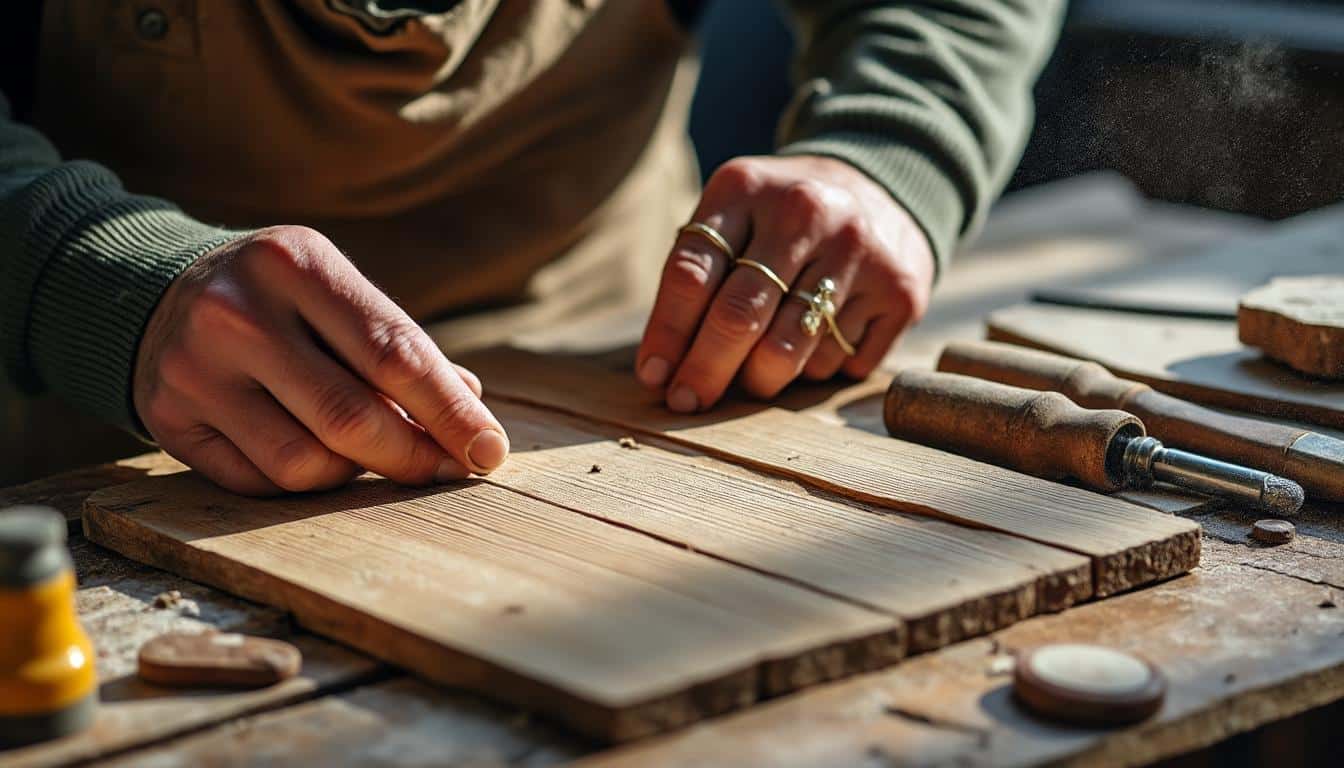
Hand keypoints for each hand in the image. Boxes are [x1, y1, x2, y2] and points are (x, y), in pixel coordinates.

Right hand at [133, 225, 508, 495]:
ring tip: (366, 449)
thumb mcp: (339, 294)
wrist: (160, 293)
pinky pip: (259, 482)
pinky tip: (312, 453)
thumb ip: (403, 349)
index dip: (450, 411)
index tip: (490, 449)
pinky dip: (303, 483)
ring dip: (354, 471)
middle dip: (415, 456)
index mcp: (295, 262)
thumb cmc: (284, 299)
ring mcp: (193, 368)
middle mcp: (237, 311)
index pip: (394, 353)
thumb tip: (473, 415)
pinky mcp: (167, 417)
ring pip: (305, 463)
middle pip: (351, 417)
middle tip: (449, 469)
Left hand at [636, 155, 934, 410]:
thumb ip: (696, 276)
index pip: (691, 274)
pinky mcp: (900, 292)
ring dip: (760, 379)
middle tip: (688, 401)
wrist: (882, 189)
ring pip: (788, 352)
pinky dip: (815, 370)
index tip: (654, 377)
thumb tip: (662, 370)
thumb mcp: (733, 216)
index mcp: (747, 188)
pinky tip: (815, 344)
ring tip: (753, 375)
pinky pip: (837, 363)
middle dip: (705, 372)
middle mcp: (806, 212)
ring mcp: (859, 251)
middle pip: (739, 317)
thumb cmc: (781, 219)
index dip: (667, 334)